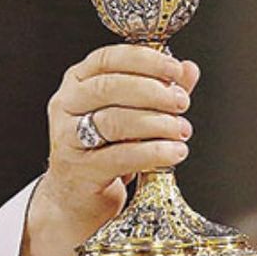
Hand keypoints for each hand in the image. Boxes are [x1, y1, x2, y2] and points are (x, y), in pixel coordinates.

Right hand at [17, 45, 197, 255]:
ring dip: (157, 123)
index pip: (108, 58)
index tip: (176, 70)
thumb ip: (159, 88)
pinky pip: (120, 156)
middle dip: (154, 92)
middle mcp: (66, 105)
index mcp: (77, 81)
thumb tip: (190, 69)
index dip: (145, 60)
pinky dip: (153, 153)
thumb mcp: (131, 113)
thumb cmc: (104, 148)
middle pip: (111, 87)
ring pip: (115, 121)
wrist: (76, 197)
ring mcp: (68, 138)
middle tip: (182, 103)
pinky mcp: (80, 170)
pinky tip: (174, 153)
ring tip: (181, 131)